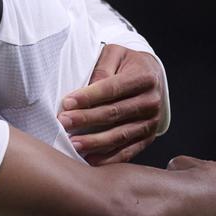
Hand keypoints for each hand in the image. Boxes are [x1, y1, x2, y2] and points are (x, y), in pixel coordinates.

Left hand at [58, 44, 163, 164]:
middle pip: (114, 113)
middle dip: (86, 119)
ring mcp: (152, 122)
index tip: (67, 103)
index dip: (88, 96)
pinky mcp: (148, 137)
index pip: (112, 88)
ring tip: (73, 144)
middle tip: (63, 122)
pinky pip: (129, 151)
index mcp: (144, 77)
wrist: (151, 75)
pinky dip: (110, 158)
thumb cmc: (126, 63)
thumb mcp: (114, 54)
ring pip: (121, 134)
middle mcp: (151, 101)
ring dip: (95, 142)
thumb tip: (88, 86)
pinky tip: (91, 160)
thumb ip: (102, 67)